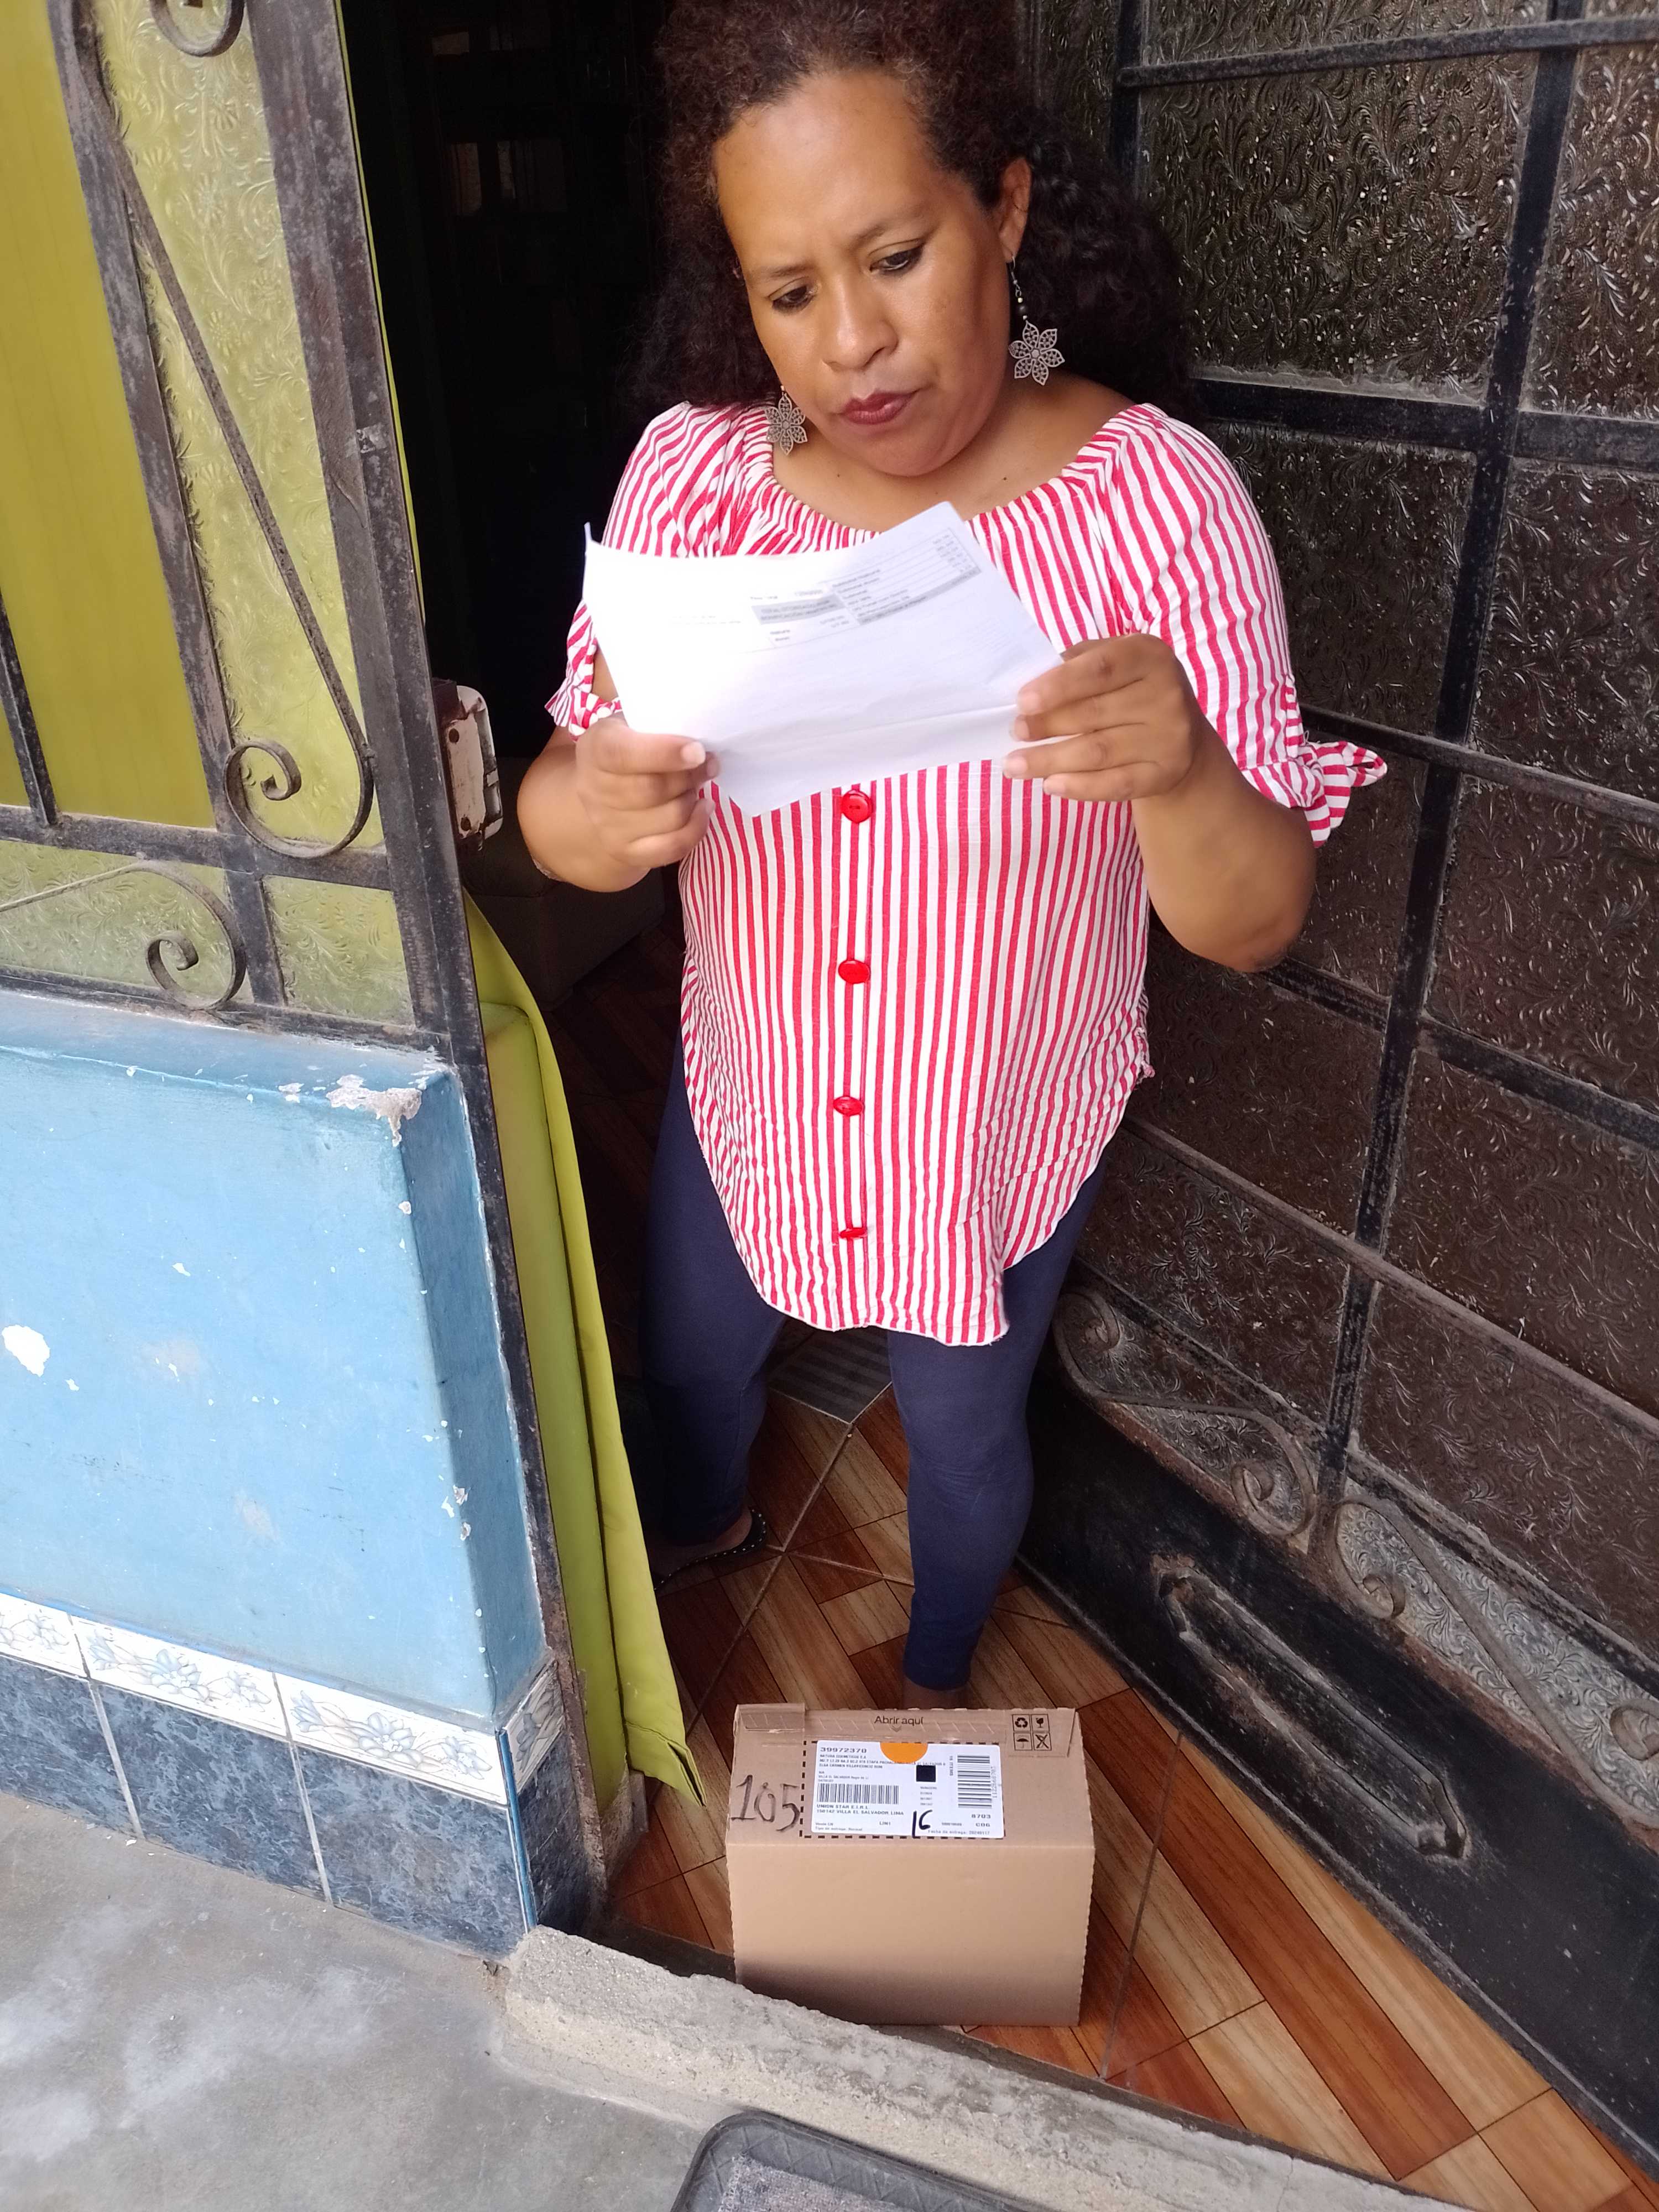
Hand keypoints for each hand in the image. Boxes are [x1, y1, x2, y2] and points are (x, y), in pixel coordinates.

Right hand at [573, 713, 712, 871]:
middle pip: (652, 789)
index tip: (698, 751)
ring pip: (668, 818)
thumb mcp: (636, 724)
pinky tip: (702, 808)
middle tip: (709, 763)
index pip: (622, 754)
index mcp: (595, 749)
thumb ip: (661, 727)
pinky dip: (696, 828)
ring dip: (692, 799)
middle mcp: (593, 790)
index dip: (664, 753)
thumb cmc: (630, 746)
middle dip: (690, 776)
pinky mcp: (625, 852)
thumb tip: (701, 745)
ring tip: (696, 784)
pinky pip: (671, 848)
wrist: (603, 787)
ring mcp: (607, 825)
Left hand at [1002, 636, 1205, 802]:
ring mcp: (1169, 737)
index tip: (1023, 702)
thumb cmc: (1131, 691)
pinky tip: (1051, 785)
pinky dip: (1080, 787)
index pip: (1100, 668)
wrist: (1181, 737)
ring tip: (1015, 765)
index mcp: (1149, 656)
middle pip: (1094, 713)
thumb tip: (1030, 688)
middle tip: (1015, 733)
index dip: (1059, 685)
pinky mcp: (1165, 773)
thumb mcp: (1113, 663)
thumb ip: (1077, 665)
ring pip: (1099, 752)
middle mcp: (1166, 694)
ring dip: (1051, 760)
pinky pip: (1116, 784)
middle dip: (1047, 725)